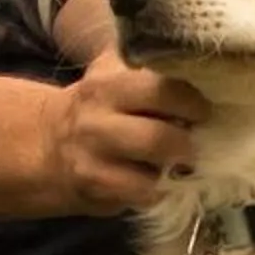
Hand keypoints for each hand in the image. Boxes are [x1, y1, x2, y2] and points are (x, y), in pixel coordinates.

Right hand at [38, 51, 206, 214]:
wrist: (49, 146)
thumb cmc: (100, 109)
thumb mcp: (114, 73)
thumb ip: (150, 64)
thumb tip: (206, 63)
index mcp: (109, 81)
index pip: (160, 84)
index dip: (190, 100)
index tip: (202, 110)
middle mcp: (97, 113)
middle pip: (158, 126)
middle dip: (187, 138)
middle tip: (196, 141)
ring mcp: (93, 150)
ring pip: (153, 159)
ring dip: (176, 164)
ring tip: (180, 163)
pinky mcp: (95, 183)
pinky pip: (144, 191)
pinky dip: (159, 189)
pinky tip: (158, 182)